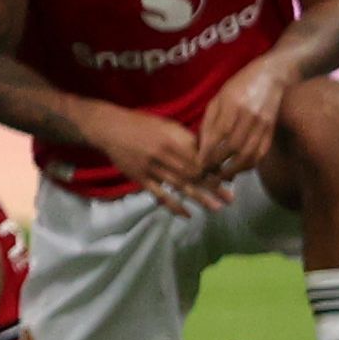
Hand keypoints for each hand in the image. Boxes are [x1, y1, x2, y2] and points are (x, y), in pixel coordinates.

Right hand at [92, 104, 228, 216]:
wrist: (108, 127)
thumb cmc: (141, 125)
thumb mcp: (166, 125)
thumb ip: (185, 139)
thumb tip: (207, 155)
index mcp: (172, 138)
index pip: (199, 157)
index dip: (214, 169)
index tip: (229, 179)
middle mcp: (163, 152)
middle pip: (193, 173)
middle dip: (213, 186)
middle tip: (230, 199)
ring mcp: (151, 166)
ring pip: (180, 184)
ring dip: (199, 197)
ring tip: (216, 209)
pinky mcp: (139, 177)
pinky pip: (159, 193)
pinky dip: (174, 204)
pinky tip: (187, 214)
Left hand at [192, 60, 286, 182]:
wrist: (270, 77)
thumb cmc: (238, 86)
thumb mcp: (218, 98)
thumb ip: (210, 122)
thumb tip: (201, 146)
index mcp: (232, 104)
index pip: (219, 134)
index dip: (209, 151)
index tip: (199, 164)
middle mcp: (249, 116)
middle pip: (235, 147)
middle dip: (220, 164)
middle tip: (208, 173)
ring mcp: (264, 124)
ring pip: (250, 154)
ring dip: (235, 170)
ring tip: (222, 176)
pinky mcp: (272, 131)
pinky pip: (261, 153)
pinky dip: (249, 165)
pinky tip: (238, 169)